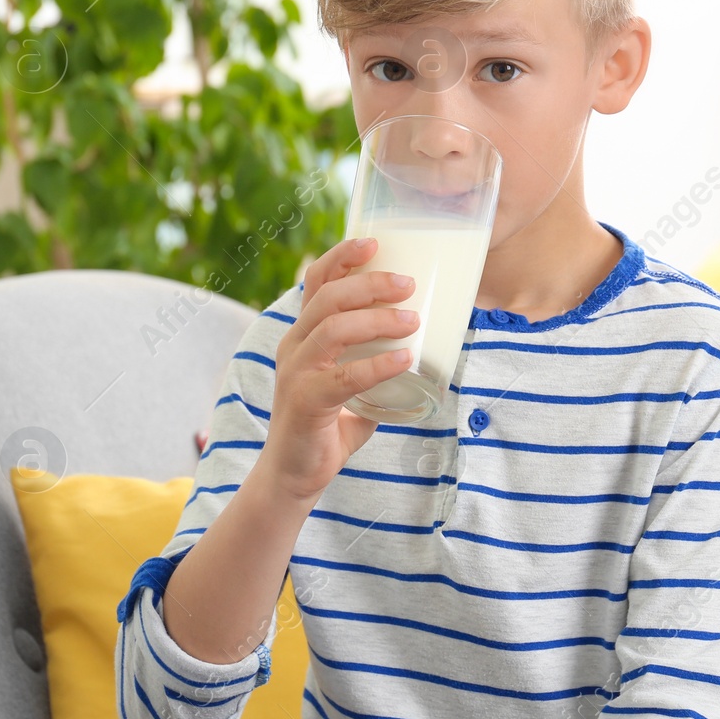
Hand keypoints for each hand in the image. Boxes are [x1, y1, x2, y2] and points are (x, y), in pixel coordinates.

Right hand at [260, 236, 419, 504]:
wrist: (293, 476)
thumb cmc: (325, 428)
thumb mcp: (351, 388)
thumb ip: (378, 369)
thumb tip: (426, 353)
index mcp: (303, 335)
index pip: (315, 282)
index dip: (341, 256)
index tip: (374, 242)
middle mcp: (294, 346)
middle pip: (327, 298)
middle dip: (369, 283)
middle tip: (408, 284)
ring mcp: (296, 373)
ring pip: (333, 329)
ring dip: (378, 320)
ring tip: (413, 320)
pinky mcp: (305, 402)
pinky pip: (344, 377)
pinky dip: (377, 365)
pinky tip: (405, 359)